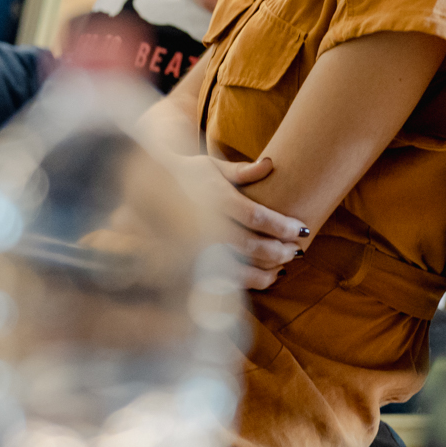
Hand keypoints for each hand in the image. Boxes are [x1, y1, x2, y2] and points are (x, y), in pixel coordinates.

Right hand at [172, 153, 313, 288]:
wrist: (143, 191)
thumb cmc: (184, 174)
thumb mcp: (210, 165)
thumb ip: (241, 171)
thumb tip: (270, 164)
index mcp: (213, 197)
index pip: (256, 216)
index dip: (283, 226)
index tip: (303, 228)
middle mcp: (204, 223)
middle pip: (251, 244)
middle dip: (280, 250)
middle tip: (299, 249)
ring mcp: (195, 246)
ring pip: (239, 268)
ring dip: (268, 270)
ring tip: (286, 264)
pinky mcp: (189, 262)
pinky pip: (224, 280)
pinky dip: (249, 282)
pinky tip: (266, 277)